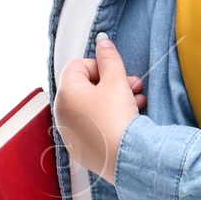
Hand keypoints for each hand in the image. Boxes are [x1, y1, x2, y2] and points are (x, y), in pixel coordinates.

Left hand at [53, 31, 143, 182]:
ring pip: (92, 108)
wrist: (126, 157)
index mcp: (65, 94)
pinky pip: (94, 127)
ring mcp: (71, 134)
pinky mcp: (82, 149)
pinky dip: (109, 119)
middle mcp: (62, 114)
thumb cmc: (117, 118)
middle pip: (85, 88)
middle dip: (112, 82)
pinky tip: (129, 119)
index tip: (117, 71)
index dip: (100, 64)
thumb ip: (109, 58)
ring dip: (115, 100)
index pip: (77, 66)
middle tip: (133, 84)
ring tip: (137, 101)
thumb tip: (102, 42)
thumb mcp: (116, 80)